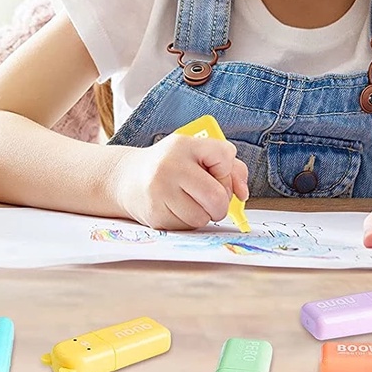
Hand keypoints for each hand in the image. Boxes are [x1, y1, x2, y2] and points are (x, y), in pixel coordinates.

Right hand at [113, 133, 248, 229]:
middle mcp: (170, 166)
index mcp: (184, 145)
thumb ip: (230, 167)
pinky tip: (176, 208)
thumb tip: (243, 194)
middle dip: (221, 203)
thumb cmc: (172, 165)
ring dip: (204, 214)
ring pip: (203, 217)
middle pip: (216, 196)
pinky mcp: (155, 215)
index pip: (224, 156)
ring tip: (190, 201)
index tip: (216, 172)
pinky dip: (189, 221)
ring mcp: (160, 192)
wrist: (128, 178)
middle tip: (212, 199)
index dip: (227, 170)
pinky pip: (188, 227)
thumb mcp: (197, 154)